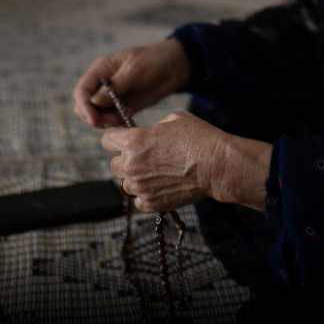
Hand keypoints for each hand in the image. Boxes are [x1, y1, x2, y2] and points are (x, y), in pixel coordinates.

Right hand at [73, 39, 190, 127]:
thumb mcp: (134, 70)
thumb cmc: (154, 60)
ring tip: (125, 118)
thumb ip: (115, 86)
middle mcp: (102, 84)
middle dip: (94, 117)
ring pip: (97, 115)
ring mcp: (112, 96)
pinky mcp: (123, 106)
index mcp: (101, 69)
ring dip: (107, 121)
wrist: (175, 66)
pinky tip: (129, 120)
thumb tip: (94, 102)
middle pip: (84, 106)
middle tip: (114, 121)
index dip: (84, 106)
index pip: (82, 90)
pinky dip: (117, 123)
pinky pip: (112, 119)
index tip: (94, 120)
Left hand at [103, 111, 272, 212]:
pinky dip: (145, 195)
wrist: (217, 165)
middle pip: (113, 164)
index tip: (123, 140)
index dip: (115, 138)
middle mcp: (131, 165)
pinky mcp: (151, 203)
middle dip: (126, 160)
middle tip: (145, 158)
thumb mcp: (173, 119)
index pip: (106, 140)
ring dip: (135, 179)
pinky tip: (159, 186)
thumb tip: (148, 135)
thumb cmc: (199, 138)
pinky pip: (137, 201)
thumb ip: (152, 128)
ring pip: (125, 184)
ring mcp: (140, 187)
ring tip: (156, 173)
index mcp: (132, 141)